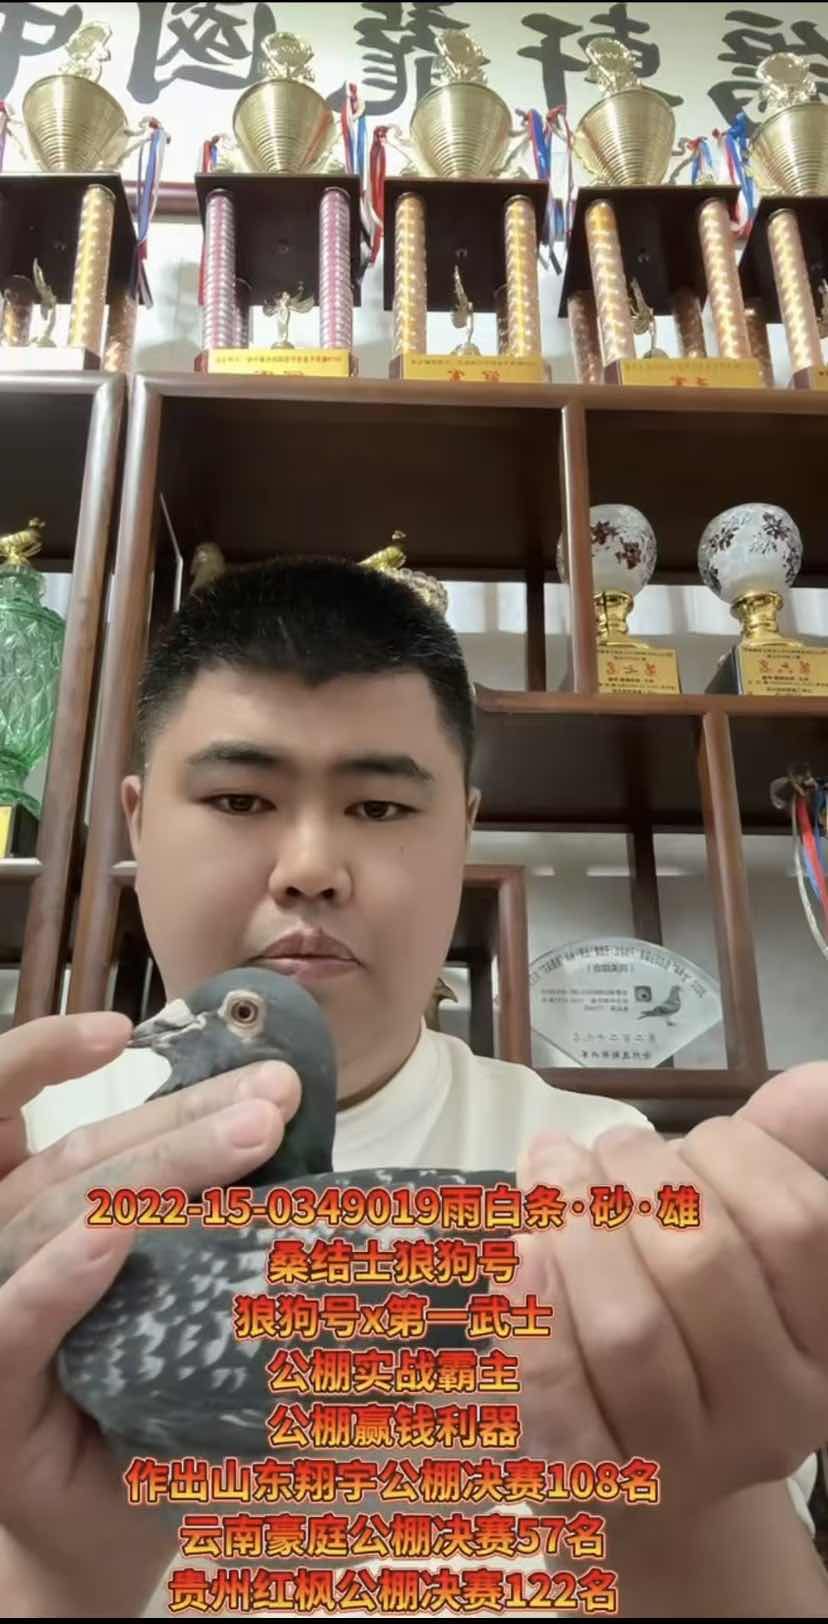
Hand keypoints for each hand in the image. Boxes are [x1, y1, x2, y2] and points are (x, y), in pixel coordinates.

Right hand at [0, 1011, 300, 1614]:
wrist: (99, 1546)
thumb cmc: (141, 1410)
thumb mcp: (172, 1298)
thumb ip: (196, 1224)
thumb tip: (287, 1135)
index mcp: (33, 1222)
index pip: (19, 1119)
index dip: (46, 1056)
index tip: (122, 1026)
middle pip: (76, 1159)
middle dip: (179, 1115)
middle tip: (275, 1093)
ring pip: (56, 1214)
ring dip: (160, 1169)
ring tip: (251, 1135)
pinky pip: (17, 1321)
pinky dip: (65, 1273)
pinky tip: (117, 1234)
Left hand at [507, 1062, 827, 1518]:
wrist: (654, 1464)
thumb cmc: (703, 1314)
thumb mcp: (752, 1230)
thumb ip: (784, 1151)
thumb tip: (818, 1081)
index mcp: (827, 1341)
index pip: (798, 1222)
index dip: (729, 1153)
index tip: (690, 1138)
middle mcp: (777, 1415)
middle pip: (704, 1265)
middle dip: (640, 1179)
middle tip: (605, 1151)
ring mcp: (686, 1465)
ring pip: (630, 1330)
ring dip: (578, 1227)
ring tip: (554, 1178)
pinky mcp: (592, 1489)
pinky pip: (558, 1398)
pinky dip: (530, 1311)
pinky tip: (519, 1249)